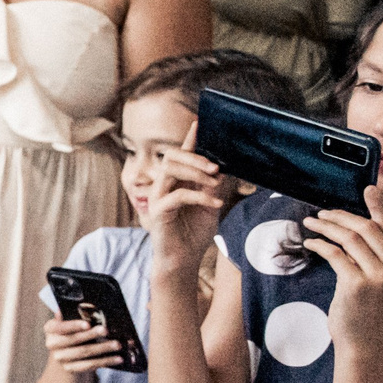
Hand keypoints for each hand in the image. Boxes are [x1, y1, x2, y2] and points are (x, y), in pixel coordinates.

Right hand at [43, 314, 124, 374]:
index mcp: (50, 328)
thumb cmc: (72, 331)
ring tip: (117, 344)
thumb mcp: (70, 321)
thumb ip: (75, 315)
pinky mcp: (70, 369)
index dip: (73, 325)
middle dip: (91, 335)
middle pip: (74, 340)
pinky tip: (117, 358)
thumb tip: (86, 307)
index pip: (60, 327)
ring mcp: (60, 358)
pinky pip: (89, 365)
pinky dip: (105, 361)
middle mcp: (52, 344)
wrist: (66, 352)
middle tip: (106, 331)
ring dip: (102, 348)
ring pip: (84, 353)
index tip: (88, 324)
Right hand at [143, 124, 226, 278]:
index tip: (199, 123)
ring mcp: (158, 196)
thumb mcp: (211, 205)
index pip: (181, 155)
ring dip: (195, 172)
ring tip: (216, 182)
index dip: (189, 139)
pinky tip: (215, 202)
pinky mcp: (157, 210)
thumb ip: (213, 186)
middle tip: (215, 166)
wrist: (183, 259)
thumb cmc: (194, 233)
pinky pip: (178, 195)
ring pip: (170, 170)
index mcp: (177, 181)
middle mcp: (164, 185)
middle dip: (194, 156)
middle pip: (171, 157)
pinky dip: (199, 196)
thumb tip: (224, 167)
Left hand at [303, 186, 382, 341]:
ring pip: (349, 238)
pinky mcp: (357, 284)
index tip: (367, 188)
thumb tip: (355, 220)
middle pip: (367, 227)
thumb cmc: (368, 304)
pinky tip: (310, 242)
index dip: (378, 206)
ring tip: (311, 223)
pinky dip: (320, 244)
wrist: (364, 339)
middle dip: (340, 216)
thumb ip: (376, 251)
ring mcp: (379, 276)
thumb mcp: (380, 275)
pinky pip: (335, 254)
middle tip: (321, 213)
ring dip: (326, 227)